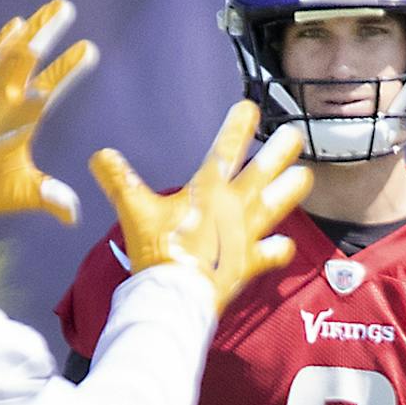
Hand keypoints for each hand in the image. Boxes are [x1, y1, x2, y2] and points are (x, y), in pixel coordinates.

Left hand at [0, 0, 97, 227]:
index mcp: (16, 122)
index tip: (88, 50)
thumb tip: (74, 212)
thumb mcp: (15, 195)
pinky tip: (12, 24)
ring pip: (7, 51)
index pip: (48, 89)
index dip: (67, 69)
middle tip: (66, 7)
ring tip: (49, 8)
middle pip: (25, 57)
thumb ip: (46, 197)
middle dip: (47, 31)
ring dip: (29, 29)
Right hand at [90, 100, 310, 313]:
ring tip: (305, 176)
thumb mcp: (134, 212)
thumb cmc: (158, 252)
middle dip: (279, 152)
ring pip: (275, 206)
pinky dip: (278, 249)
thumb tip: (100, 156)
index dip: (238, 126)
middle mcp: (233, 208)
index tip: (250, 107)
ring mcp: (245, 236)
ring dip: (290, 190)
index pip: (226, 150)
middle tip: (294, 135)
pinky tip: (285, 243)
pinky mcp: (248, 263)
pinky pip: (270, 253)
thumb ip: (120, 181)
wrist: (176, 297)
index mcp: (208, 190)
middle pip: (261, 173)